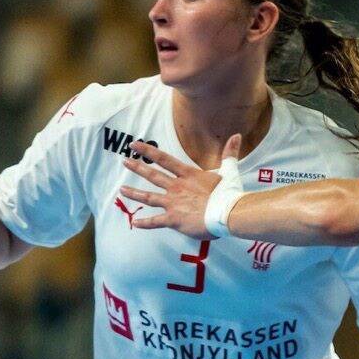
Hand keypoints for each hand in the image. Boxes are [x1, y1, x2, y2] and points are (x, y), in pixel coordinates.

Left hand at [120, 135, 240, 238]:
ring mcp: (173, 203)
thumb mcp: (229, 171)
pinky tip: (135, 222)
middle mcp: (177, 187)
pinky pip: (155, 221)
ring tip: (121, 190)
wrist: (227, 213)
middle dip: (137, 168)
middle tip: (124, 162)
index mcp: (188, 175)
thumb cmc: (229, 194)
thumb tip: (237, 136)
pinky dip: (145, 223)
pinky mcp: (174, 219)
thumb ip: (229, 154)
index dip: (148, 151)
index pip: (164, 159)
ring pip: (149, 197)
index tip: (135, 145)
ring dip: (135, 194)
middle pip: (153, 175)